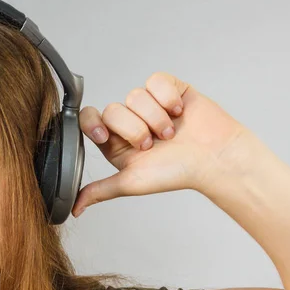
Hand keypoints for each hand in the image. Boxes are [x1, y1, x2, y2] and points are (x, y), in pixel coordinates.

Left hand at [73, 72, 250, 216]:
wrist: (214, 159)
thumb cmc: (176, 173)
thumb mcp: (131, 182)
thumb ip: (100, 190)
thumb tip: (74, 208)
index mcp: (116, 141)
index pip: (90, 120)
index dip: (94, 124)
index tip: (105, 137)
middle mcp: (130, 121)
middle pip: (113, 109)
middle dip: (135, 129)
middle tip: (154, 144)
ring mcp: (150, 103)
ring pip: (135, 95)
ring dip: (155, 117)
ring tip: (171, 133)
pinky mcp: (169, 88)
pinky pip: (155, 81)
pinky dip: (168, 98)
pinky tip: (180, 112)